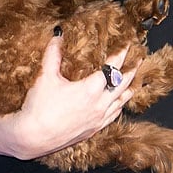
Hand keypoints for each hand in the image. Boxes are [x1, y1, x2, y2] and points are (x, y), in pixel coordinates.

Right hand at [6, 38, 136, 159]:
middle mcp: (99, 105)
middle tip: (139, 60)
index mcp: (90, 89)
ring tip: (135, 81)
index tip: (127, 45)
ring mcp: (98, 119)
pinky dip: (119, 106)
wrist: (34, 136)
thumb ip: (53, 54)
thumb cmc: (40, 106)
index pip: (111, 68)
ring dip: (128, 89)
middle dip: (131, 70)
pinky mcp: (93, 130)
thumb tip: (58, 37)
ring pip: (121, 102)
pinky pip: (113, 116)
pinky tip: (119, 104)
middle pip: (122, 84)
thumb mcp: (46, 75)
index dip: (120, 55)